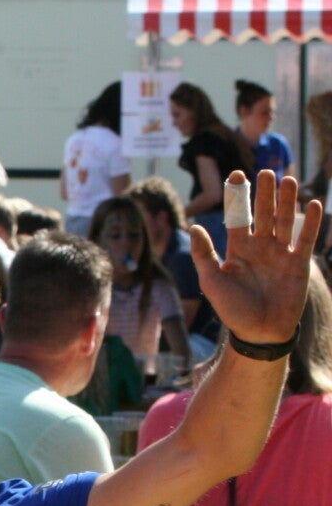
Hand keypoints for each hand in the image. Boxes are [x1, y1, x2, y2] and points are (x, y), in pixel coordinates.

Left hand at [190, 170, 324, 345]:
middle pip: (263, 214)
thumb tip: (194, 227)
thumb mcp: (212, 281)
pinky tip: (312, 204)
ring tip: (288, 180)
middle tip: (265, 172)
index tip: (236, 174)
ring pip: (284, 221)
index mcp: (238, 249)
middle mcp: (260, 247)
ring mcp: (281, 253)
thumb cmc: (232, 310)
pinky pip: (306, 239)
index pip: (238, 217)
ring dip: (287, 201)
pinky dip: (310, 223)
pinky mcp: (299, 263)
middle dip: (264, 193)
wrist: (259, 333)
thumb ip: (203, 254)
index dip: (238, 196)